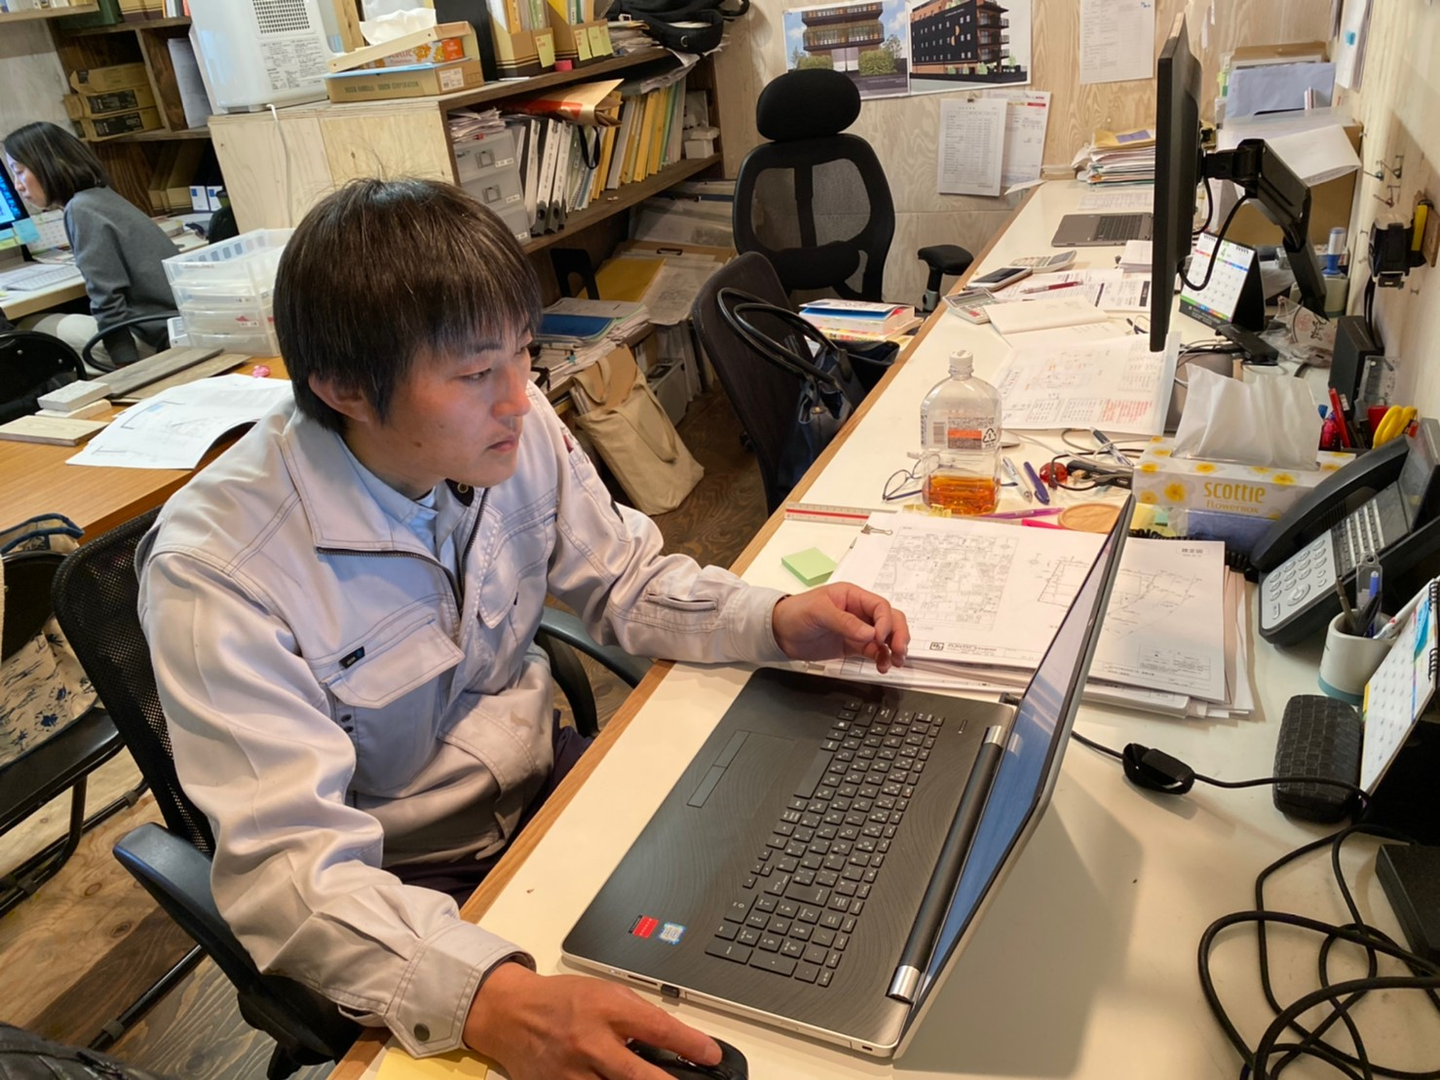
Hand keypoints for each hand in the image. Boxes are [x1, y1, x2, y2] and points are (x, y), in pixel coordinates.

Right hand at [463, 963, 720, 1079]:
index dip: (690, 1044)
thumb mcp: (605, 992)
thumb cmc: (563, 1000)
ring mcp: (571, 1072)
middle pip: (637, 1075)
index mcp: (606, 1008)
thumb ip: (638, 1016)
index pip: (657, 1028)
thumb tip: (676, 1042)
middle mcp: (589, 1041)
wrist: (511, 1013)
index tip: (711, 1055)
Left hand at [772, 583, 908, 672]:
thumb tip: (869, 633)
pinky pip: (875, 651)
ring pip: (886, 637)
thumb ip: (844, 622)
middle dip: (898, 634)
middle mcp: (859, 611)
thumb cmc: (795, 613)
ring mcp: (858, 630)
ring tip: (895, 661)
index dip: (885, 621)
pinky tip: (882, 666)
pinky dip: (882, 658)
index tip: (880, 637)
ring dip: (894, 648)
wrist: (779, 633)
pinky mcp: (853, 646)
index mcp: (852, 596)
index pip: (880, 606)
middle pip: (890, 620)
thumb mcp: (818, 612)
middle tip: (899, 650)